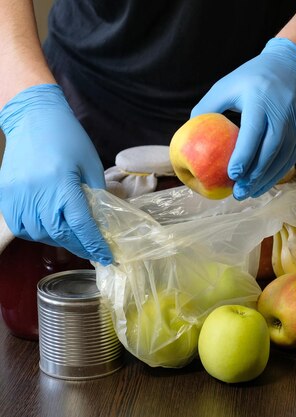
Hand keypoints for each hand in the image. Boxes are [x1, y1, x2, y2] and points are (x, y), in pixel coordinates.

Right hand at [0, 84, 112, 264]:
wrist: (33, 118)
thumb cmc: (68, 139)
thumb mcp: (90, 165)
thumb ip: (95, 194)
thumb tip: (101, 221)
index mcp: (62, 184)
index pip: (80, 225)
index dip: (94, 244)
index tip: (106, 257)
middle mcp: (37, 193)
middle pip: (59, 233)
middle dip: (78, 245)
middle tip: (92, 250)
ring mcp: (18, 195)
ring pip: (37, 233)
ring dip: (57, 239)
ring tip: (72, 238)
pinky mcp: (5, 194)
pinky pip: (20, 224)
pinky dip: (36, 231)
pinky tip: (49, 227)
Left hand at [191, 38, 295, 199]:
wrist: (295, 67)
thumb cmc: (255, 77)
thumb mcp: (227, 85)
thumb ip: (208, 107)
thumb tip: (189, 132)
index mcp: (260, 100)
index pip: (253, 133)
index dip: (244, 156)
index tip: (232, 174)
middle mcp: (282, 113)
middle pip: (270, 151)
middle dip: (254, 175)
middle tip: (239, 193)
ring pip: (283, 159)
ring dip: (267, 179)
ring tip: (250, 192)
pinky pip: (292, 157)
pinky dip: (279, 172)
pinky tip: (265, 181)